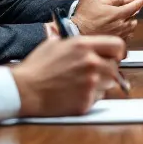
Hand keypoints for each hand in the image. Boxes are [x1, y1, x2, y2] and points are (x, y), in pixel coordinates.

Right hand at [10, 34, 126, 116]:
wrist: (24, 90)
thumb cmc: (35, 68)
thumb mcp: (53, 44)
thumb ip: (73, 42)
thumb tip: (83, 42)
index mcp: (83, 46)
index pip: (117, 45)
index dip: (118, 52)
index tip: (116, 56)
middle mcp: (91, 63)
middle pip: (115, 67)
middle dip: (107, 69)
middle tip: (94, 73)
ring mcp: (90, 83)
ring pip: (109, 83)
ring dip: (100, 83)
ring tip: (81, 83)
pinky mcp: (86, 101)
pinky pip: (98, 98)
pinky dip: (91, 96)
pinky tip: (75, 93)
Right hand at [72, 0, 142, 38]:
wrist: (76, 34)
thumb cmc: (83, 17)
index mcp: (116, 13)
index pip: (135, 6)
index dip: (141, 1)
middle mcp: (120, 24)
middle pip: (134, 17)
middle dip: (132, 13)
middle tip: (126, 10)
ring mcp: (119, 34)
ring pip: (131, 27)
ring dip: (129, 23)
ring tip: (122, 20)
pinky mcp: (116, 42)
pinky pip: (127, 37)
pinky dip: (125, 33)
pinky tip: (119, 31)